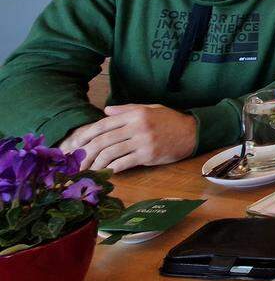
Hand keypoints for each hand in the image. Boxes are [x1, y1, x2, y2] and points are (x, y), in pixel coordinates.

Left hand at [60, 104, 196, 172]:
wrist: (193, 132)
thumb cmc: (170, 120)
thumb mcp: (149, 108)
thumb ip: (126, 110)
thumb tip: (105, 112)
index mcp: (135, 114)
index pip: (104, 124)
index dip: (86, 135)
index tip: (75, 145)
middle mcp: (137, 127)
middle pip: (104, 140)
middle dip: (87, 152)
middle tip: (77, 163)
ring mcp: (143, 142)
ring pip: (111, 153)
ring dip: (96, 163)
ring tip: (88, 170)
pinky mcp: (148, 156)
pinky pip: (124, 163)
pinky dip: (112, 169)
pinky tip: (105, 172)